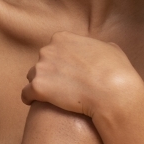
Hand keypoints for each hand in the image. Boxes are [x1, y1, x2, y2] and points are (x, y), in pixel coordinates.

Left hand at [21, 31, 143, 118]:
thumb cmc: (117, 72)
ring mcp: (41, 68)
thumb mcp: (111, 49)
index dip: (60, 62)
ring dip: (41, 85)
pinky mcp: (37, 87)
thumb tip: (101, 48)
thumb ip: (97, 46)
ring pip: (33, 77)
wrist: (114, 92)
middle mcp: (48, 50)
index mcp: (62, 39)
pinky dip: (30, 98)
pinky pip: (26, 93)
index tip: (68, 73)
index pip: (54, 49)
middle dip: (50, 73)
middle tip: (63, 87)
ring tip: (53, 97)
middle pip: (42, 63)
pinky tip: (35, 103)